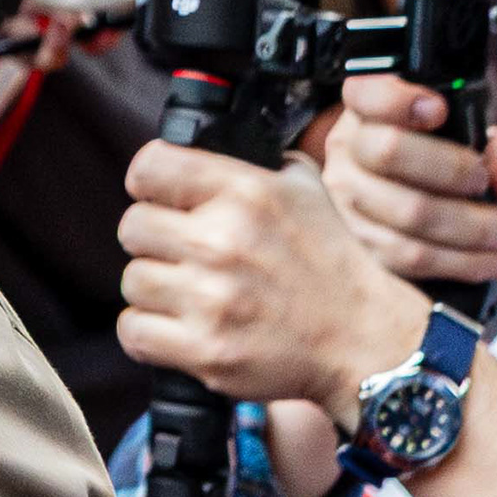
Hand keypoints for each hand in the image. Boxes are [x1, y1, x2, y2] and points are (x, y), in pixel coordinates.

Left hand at [119, 133, 425, 423]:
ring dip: (156, 289)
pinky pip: (133, 331)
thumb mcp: (304, 188)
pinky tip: (180, 326)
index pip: (149, 167)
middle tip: (184, 254)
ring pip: (132, 281)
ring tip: (192, 294)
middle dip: (155, 240)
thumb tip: (198, 146)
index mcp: (245, 193)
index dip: (150, 182)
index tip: (160, 197)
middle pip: (132, 227)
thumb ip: (251, 163)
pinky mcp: (206, 350)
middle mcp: (222, 241)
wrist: (364, 340)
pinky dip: (150, 333)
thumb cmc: (330, 263)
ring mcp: (212, 299)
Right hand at [321, 74, 496, 294]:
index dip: (400, 99)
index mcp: (371, 110)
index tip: (440, 110)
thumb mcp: (490, 146)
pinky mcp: (361, 244)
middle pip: (388, 150)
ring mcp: (348, 198)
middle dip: (453, 168)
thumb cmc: (458, 172)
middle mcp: (349, 149)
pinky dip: (462, 261)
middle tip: (483, 180)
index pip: (366, 92)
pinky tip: (488, 259)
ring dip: (471, 224)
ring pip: (410, 211)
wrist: (436, 214)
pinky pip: (413, 255)